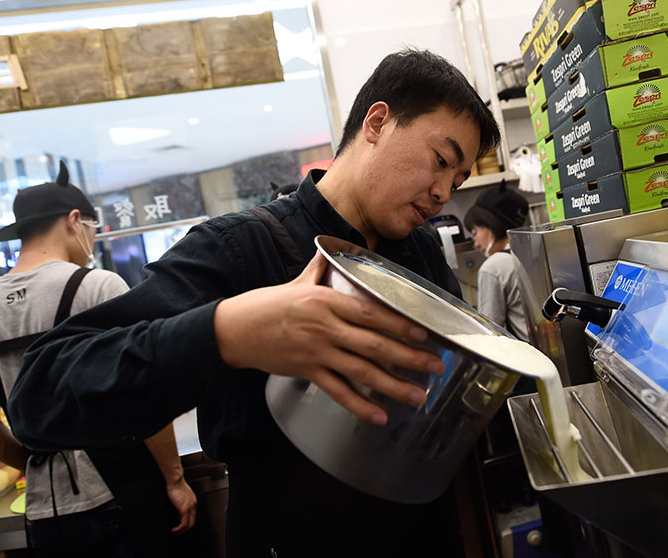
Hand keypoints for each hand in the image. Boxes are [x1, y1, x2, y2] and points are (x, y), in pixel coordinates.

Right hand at [166, 477, 196, 533]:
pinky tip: (174, 529)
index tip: (180, 527)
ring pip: (189, 524)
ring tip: (175, 532)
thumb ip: (180, 504)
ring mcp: (190, 507)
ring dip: (182, 530)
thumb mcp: (180, 496)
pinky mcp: (184, 509)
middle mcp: (193, 504)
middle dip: (185, 529)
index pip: (192, 516)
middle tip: (178, 532)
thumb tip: (176, 513)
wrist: (175, 480)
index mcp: (193, 501)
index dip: (187, 523)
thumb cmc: (175, 485)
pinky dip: (179, 528)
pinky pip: (184, 523)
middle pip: (193, 522)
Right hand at [214, 251, 443, 424]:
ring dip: (393, 385)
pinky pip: (338, 392)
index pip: (370, 313)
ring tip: (419, 395)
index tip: (423, 332)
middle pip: (374, 344)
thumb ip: (321, 269)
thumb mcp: (296, 283)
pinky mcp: (306, 372)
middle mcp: (325, 327)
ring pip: (362, 371)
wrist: (232, 330)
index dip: (399, 324)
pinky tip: (380, 416)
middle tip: (435, 366)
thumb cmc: (265, 305)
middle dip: (409, 357)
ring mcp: (316, 352)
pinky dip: (360, 406)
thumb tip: (336, 251)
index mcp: (325, 302)